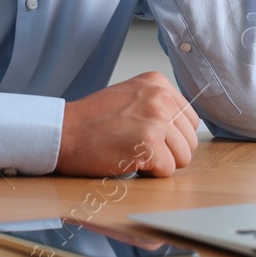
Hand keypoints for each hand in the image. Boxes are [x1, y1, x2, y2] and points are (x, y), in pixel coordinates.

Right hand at [56, 72, 199, 177]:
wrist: (64, 132)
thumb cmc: (93, 120)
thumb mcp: (131, 97)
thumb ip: (159, 105)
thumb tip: (186, 127)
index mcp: (158, 82)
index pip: (191, 119)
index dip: (173, 135)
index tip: (149, 135)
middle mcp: (161, 97)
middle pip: (190, 140)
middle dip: (169, 151)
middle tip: (138, 146)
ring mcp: (156, 120)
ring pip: (183, 157)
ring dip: (160, 163)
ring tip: (134, 151)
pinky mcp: (150, 144)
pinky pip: (167, 170)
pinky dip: (149, 173)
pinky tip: (129, 159)